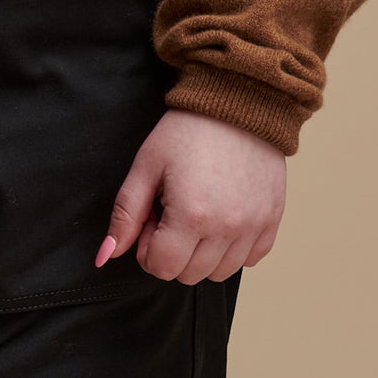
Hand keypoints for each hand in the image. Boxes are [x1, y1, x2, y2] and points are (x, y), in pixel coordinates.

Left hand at [95, 107, 285, 284]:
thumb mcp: (147, 165)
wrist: (237, 102)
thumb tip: (105, 255)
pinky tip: (223, 214)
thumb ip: (125, 214)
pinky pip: (249, 259)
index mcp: (192, 216)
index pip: (161, 267)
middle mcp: (227, 229)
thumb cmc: (186, 131)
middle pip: (188, 275)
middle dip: (173, 250)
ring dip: (202, 253)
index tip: (152, 216)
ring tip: (198, 212)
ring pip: (220, 273)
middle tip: (172, 210)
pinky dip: (232, 247)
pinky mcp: (272, 221)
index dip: (147, 245)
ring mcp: (254, 228)